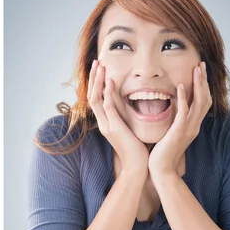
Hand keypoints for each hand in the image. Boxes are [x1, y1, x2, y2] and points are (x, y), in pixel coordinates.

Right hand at [88, 60, 148, 175]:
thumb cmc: (138, 152)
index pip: (97, 99)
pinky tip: (110, 81)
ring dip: (97, 81)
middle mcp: (103, 123)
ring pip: (96, 98)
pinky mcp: (114, 128)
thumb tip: (133, 109)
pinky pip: (108, 107)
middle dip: (94, 78)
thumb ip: (127, 120)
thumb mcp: (130, 132)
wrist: (137, 167)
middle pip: (92, 95)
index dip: (97, 84)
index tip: (101, 70)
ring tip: (99, 66)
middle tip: (96, 62)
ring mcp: (107, 125)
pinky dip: (107, 93)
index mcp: (107, 123)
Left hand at [148, 62, 211, 177]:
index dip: (203, 86)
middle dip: (203, 81)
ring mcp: (188, 129)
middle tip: (201, 64)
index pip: (203, 102)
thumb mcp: (172, 133)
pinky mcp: (179, 132)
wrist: (162, 170)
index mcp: (193, 126)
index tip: (200, 71)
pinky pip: (184, 112)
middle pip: (205, 99)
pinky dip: (183, 98)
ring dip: (197, 85)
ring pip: (198, 103)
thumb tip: (172, 107)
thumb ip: (175, 120)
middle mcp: (194, 126)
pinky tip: (180, 86)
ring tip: (196, 69)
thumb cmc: (163, 153)